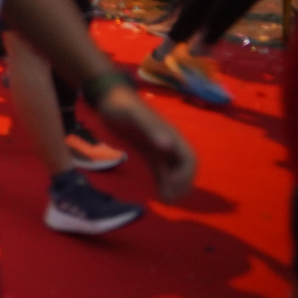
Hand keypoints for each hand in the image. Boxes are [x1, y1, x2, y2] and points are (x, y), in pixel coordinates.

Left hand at [94, 84, 195, 201]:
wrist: (108, 98)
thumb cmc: (121, 105)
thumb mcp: (133, 116)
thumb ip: (151, 128)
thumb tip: (168, 146)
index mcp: (170, 135)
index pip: (189, 159)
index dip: (185, 175)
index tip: (172, 186)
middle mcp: (169, 142)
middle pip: (185, 167)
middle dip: (182, 184)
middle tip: (168, 199)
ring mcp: (159, 146)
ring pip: (174, 169)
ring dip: (173, 184)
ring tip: (164, 199)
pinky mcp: (148, 149)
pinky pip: (161, 168)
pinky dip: (163, 180)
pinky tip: (159, 191)